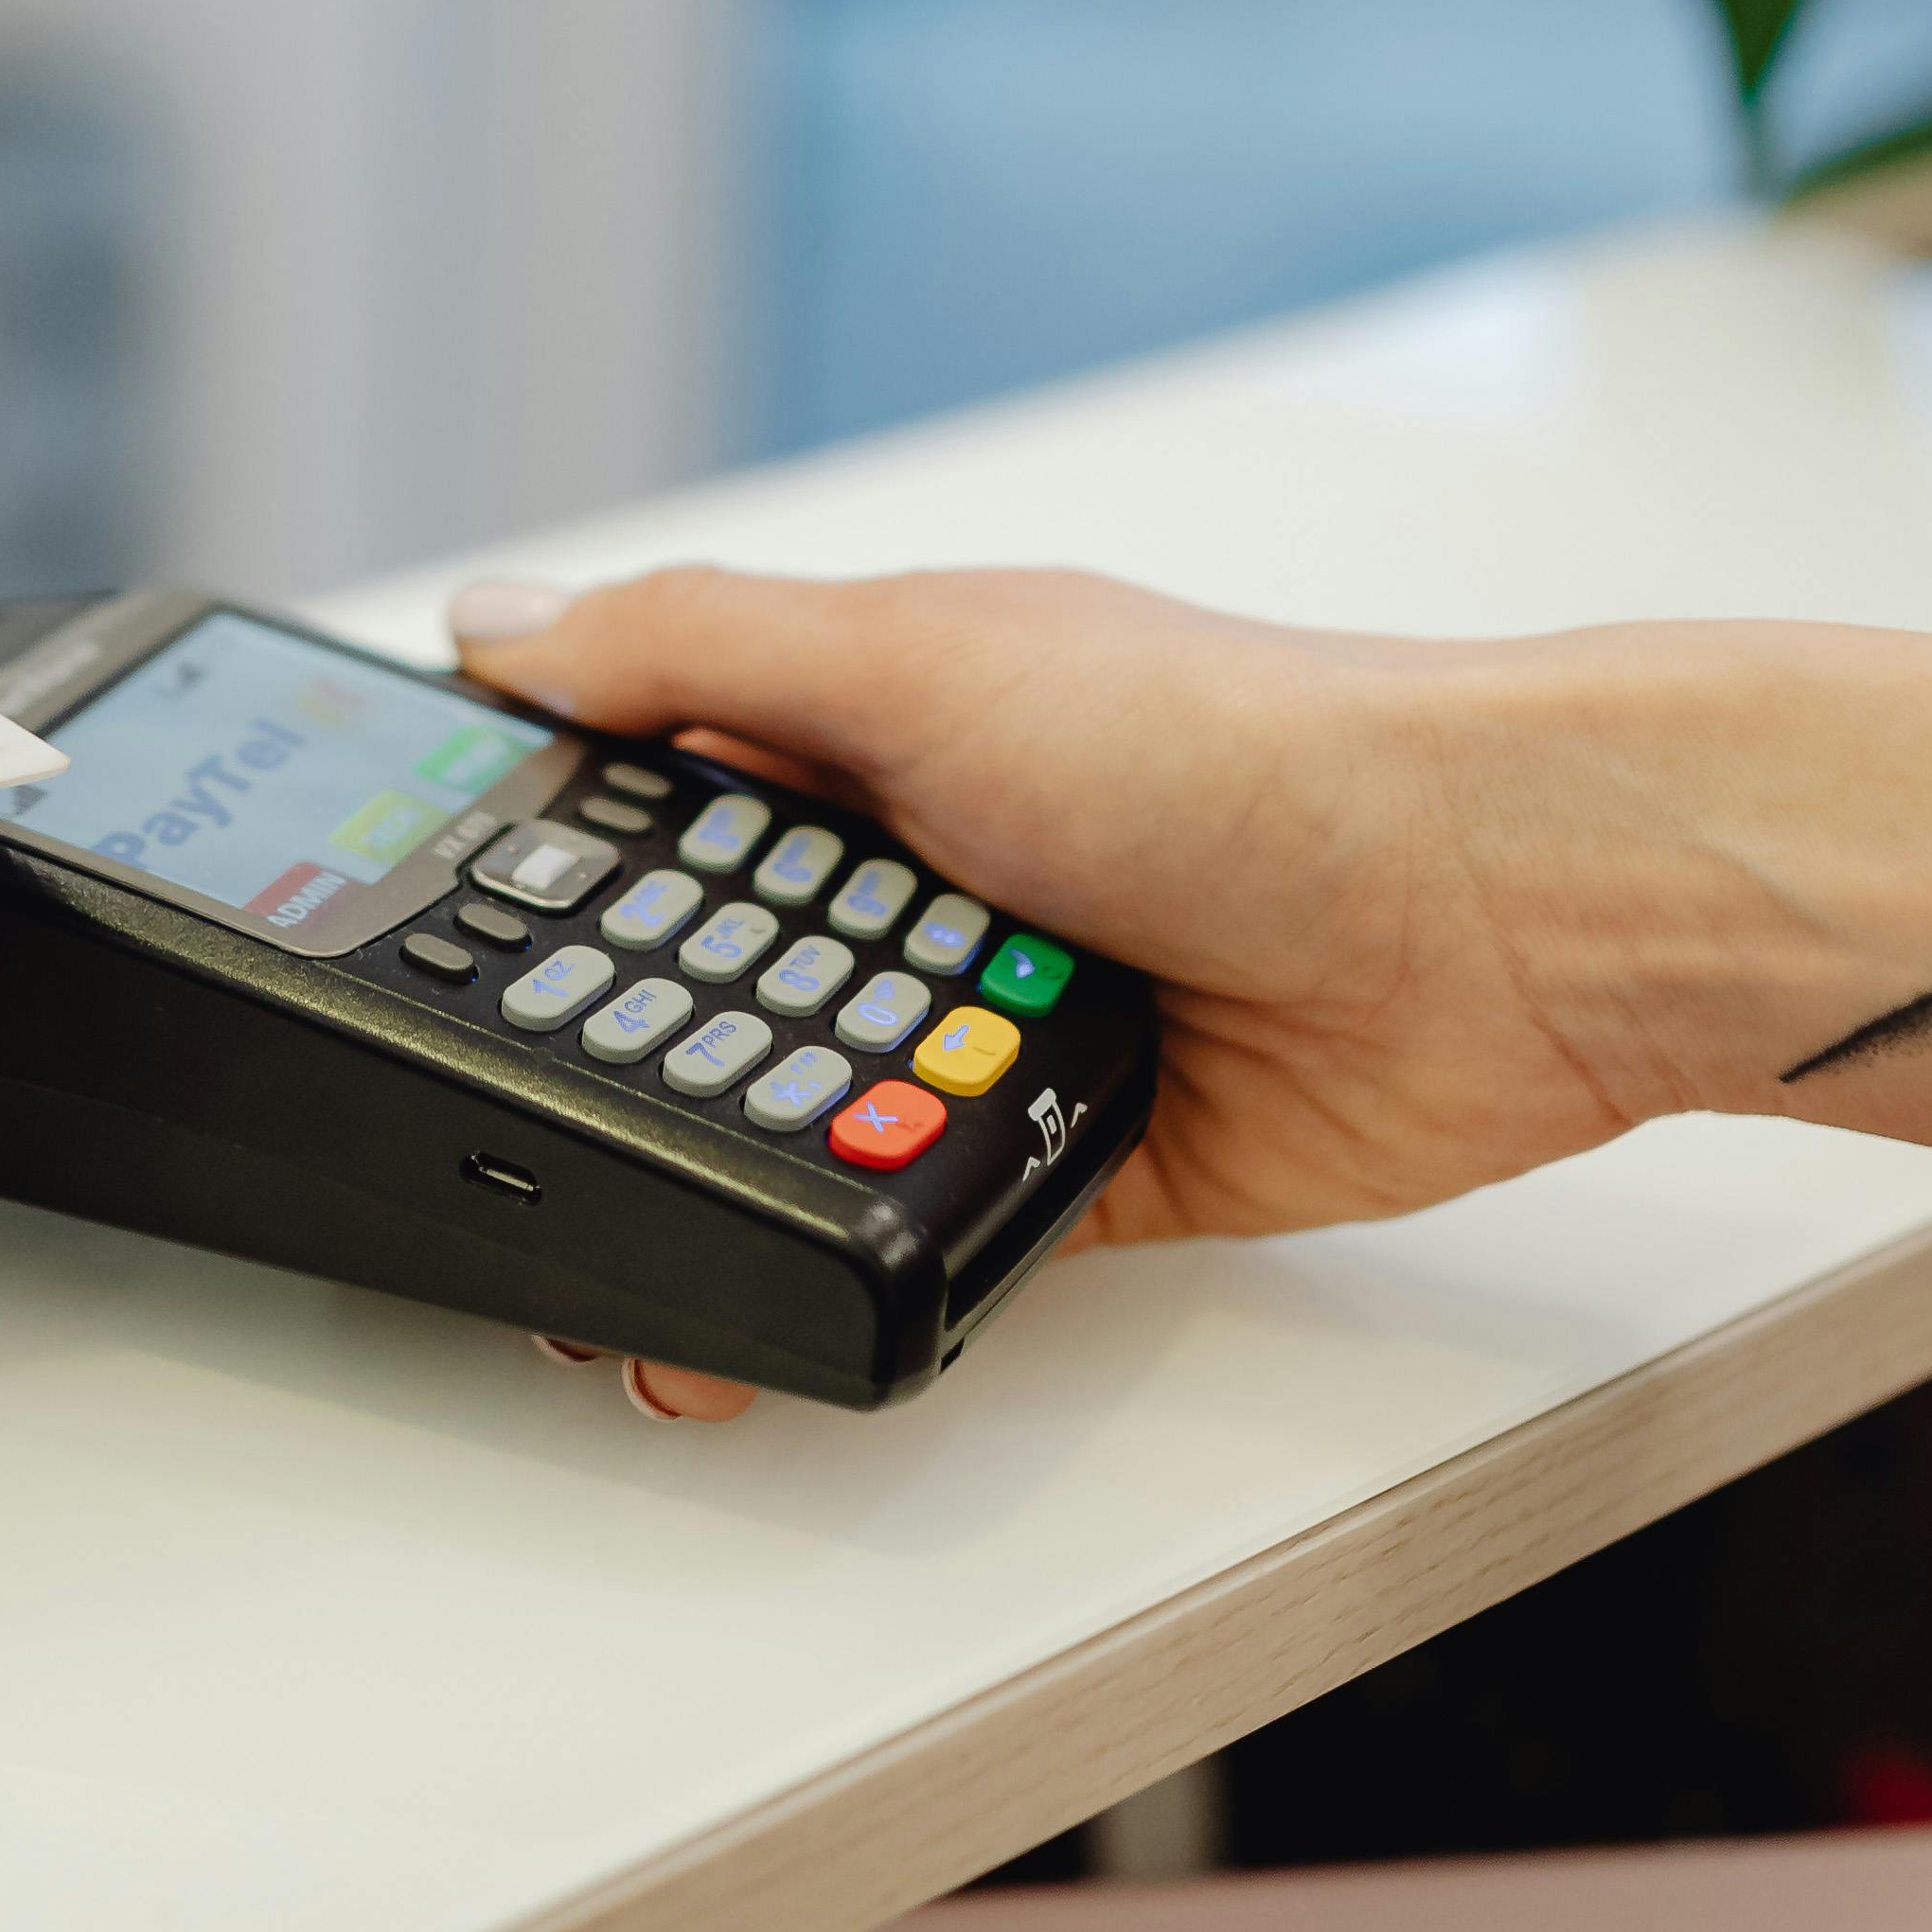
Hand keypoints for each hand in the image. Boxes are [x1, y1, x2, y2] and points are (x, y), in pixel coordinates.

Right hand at [450, 567, 1779, 1415]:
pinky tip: (771, 1307)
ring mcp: (1003, 1016)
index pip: (658, 789)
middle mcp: (934, 866)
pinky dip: (854, 1266)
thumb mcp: (924, 657)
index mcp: (879, 723)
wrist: (1493, 919)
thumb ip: (697, 650)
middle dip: (631, 1054)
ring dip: (739, 1174)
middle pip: (716, 979)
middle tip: (525, 1138)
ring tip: (623, 1266)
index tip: (437, 943)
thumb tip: (497, 624)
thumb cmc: (1248, 745)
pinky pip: (927, 1232)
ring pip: (807, 1121)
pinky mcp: (1079, 1155)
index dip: (549, 866)